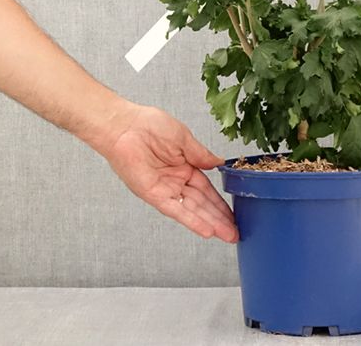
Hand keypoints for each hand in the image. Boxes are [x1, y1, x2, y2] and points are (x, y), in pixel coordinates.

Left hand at [101, 103, 237, 242]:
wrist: (125, 126)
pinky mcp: (154, 195)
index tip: (235, 213)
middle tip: (235, 232)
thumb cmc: (149, 125)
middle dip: (220, 218)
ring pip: (192, 210)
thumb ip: (201, 154)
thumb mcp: (184, 138)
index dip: (221, 202)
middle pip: (202, 203)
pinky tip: (206, 230)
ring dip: (211, 223)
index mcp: (185, 166)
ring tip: (228, 235)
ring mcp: (165, 189)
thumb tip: (219, 163)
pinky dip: (191, 221)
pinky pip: (176, 210)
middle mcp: (176, 181)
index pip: (207, 189)